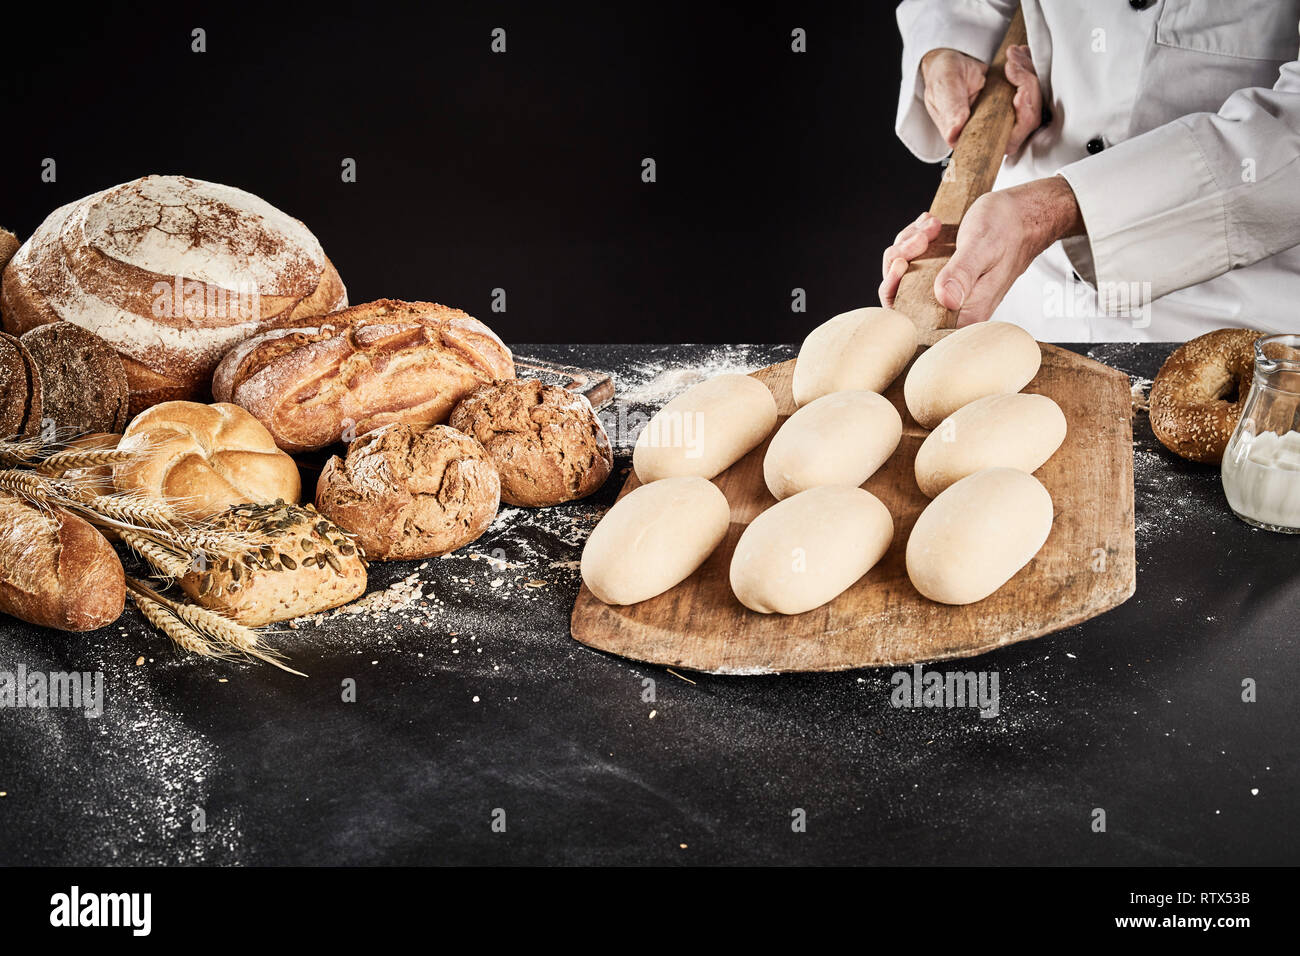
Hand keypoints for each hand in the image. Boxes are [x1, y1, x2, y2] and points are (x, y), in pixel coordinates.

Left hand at [879, 176, 1084, 324]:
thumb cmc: (1008, 229)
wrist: (1022, 214)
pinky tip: (932, 226)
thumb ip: (963, 273)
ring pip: (904, 274)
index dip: (895, 293)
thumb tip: (945, 299)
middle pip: (901, 296)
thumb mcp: (983, 246)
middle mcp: (953, 307)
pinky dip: (915, 239)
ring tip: (931, 227)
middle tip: (921, 238)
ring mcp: (945, 290)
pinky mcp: (942, 274)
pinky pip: (913, 260)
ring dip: (909, 244)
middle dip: (901, 261)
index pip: (913, 322)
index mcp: (966, 313)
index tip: (902, 263)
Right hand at [921, 44, 1043, 153]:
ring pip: (1034, 102)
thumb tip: (954, 134)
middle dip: (1028, 88)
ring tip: (1012, 55)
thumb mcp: (943, 89)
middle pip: (1029, 119)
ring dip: (1028, 74)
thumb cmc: (942, 78)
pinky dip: (1029, 68)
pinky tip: (1019, 54)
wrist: (948, 63)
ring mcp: (1007, 114)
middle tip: (1014, 66)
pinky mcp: (1014, 99)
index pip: (1010, 140)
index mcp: (975, 137)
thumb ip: (951, 110)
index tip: (1019, 96)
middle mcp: (994, 130)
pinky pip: (1034, 87)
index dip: (1021, 120)